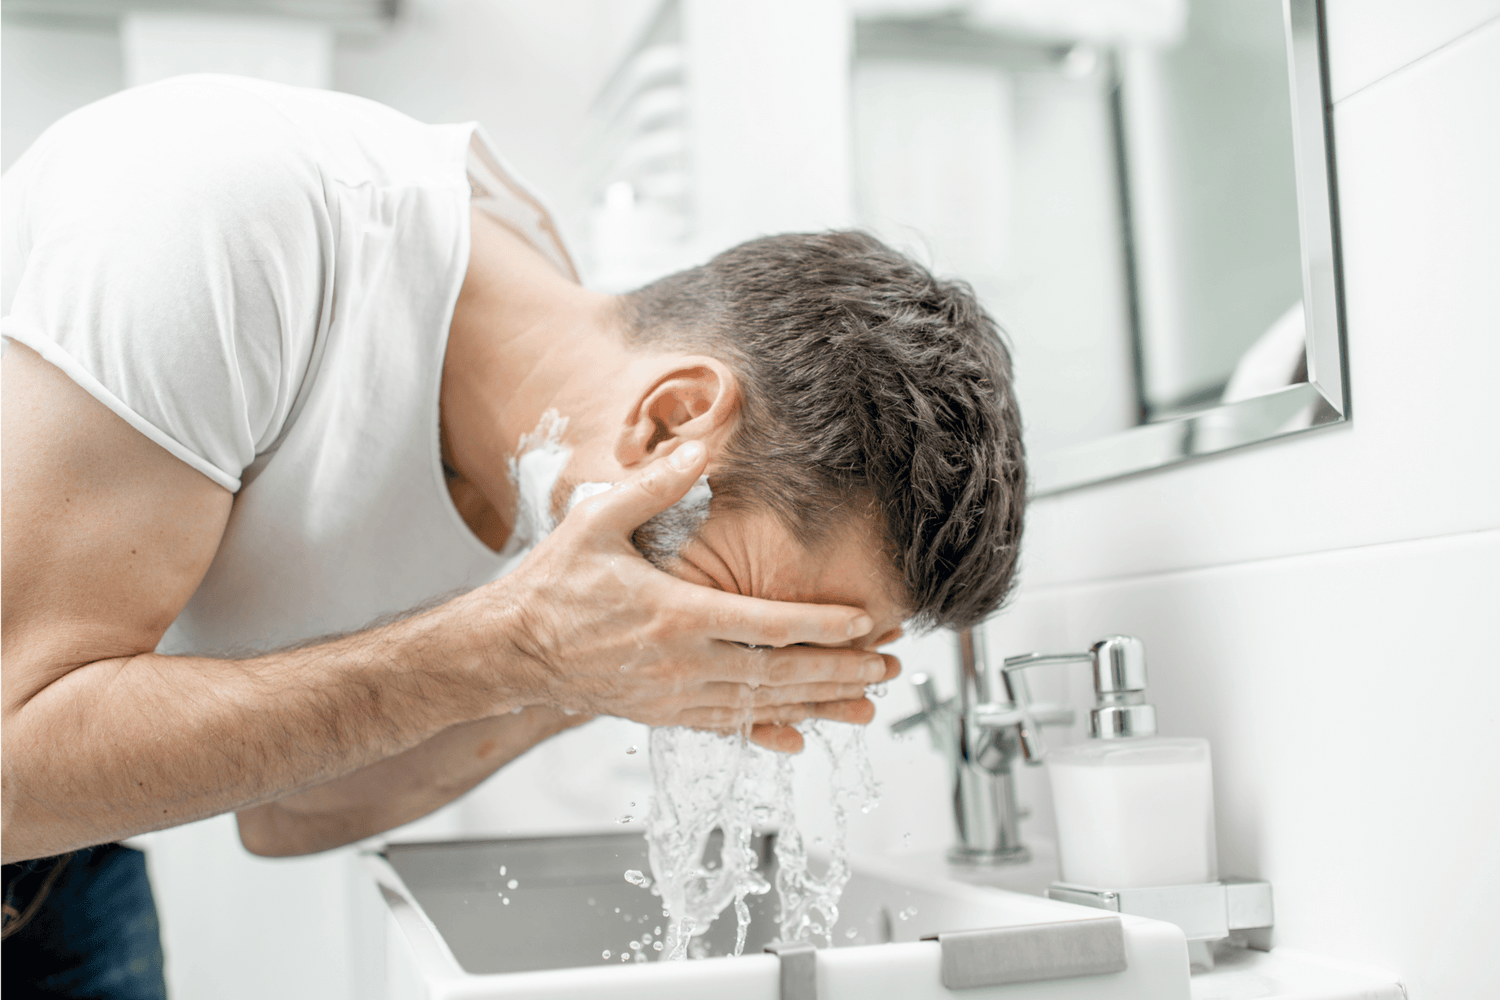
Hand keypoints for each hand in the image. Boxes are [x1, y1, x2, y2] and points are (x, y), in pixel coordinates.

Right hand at [465, 441, 898, 751]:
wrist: (508, 650)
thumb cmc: (552, 584)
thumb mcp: (598, 523)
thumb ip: (655, 488)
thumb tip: (700, 452)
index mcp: (674, 615)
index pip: (768, 627)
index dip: (823, 626)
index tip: (867, 622)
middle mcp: (682, 665)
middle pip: (779, 675)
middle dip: (842, 671)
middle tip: (891, 668)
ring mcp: (673, 697)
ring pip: (762, 708)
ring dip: (819, 705)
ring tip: (867, 704)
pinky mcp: (662, 715)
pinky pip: (727, 729)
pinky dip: (769, 733)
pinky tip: (801, 738)